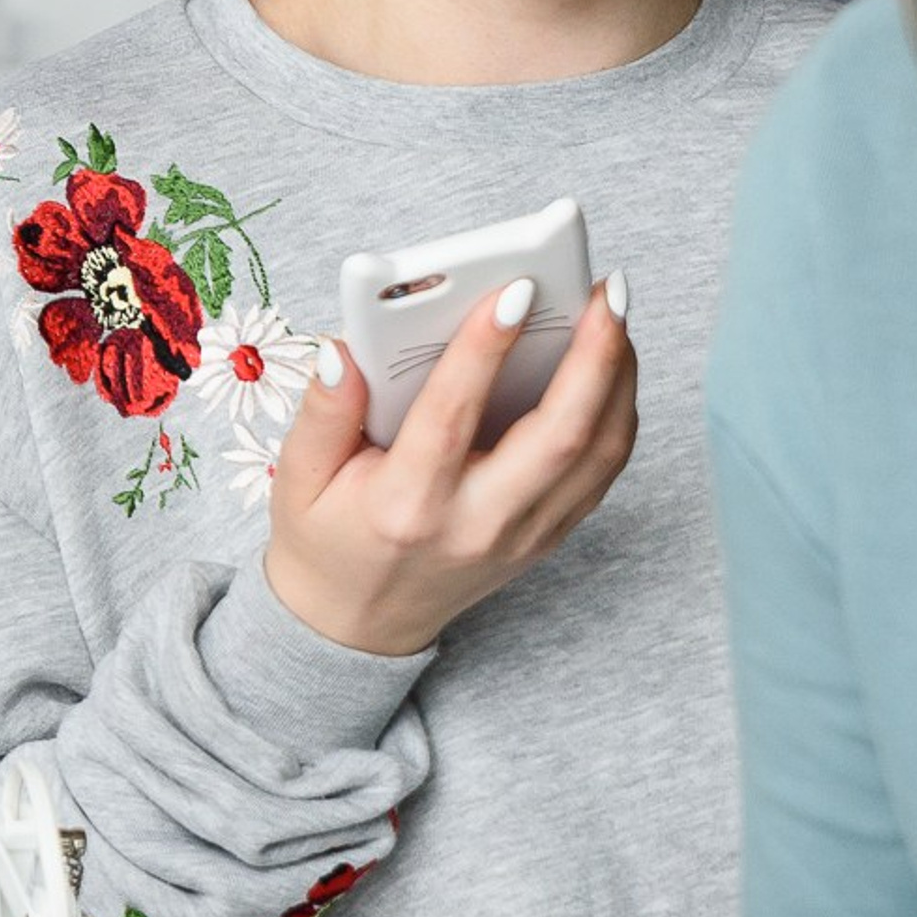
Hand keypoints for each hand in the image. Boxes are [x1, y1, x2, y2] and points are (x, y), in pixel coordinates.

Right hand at [262, 273, 636, 656]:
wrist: (355, 626)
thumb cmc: (324, 539)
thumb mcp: (297, 477)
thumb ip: (322, 411)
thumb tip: (344, 349)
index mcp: (407, 506)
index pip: (454, 416)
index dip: (484, 350)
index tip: (512, 289)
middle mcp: (477, 524)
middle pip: (561, 437)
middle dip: (594, 356)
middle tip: (604, 292)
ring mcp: (522, 536)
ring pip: (600, 453)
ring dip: (619, 377)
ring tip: (614, 313)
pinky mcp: (546, 537)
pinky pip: (602, 471)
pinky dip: (617, 411)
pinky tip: (610, 363)